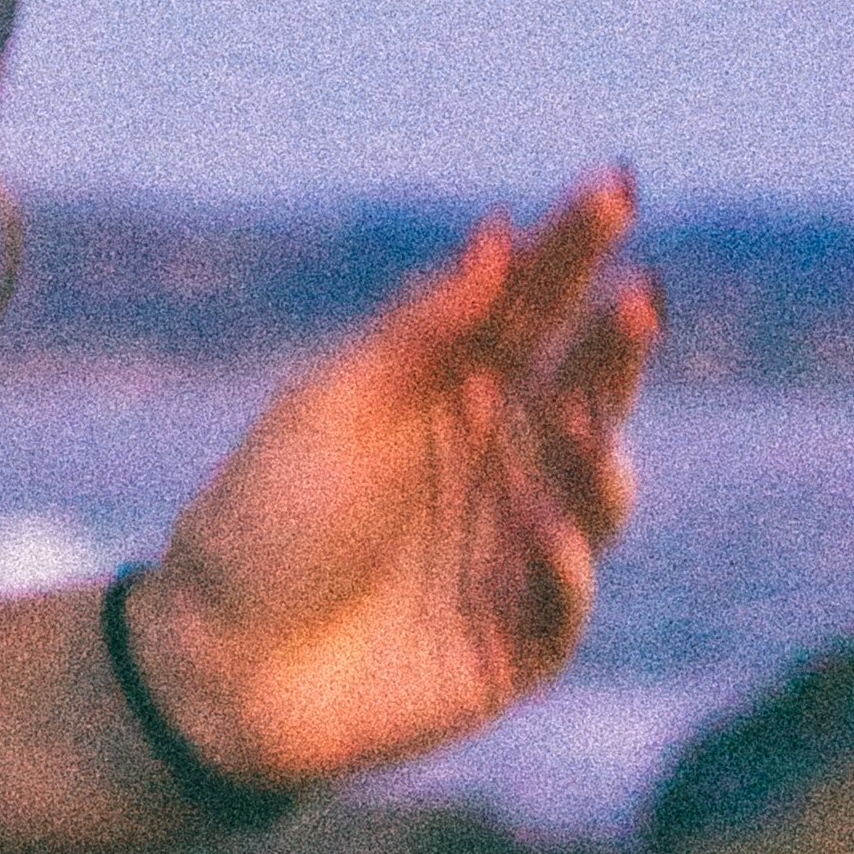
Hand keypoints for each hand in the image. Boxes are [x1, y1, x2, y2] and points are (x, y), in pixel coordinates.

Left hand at [127, 173, 658, 803]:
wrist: (217, 666)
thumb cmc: (263, 520)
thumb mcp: (329, 408)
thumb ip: (419, 332)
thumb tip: (498, 234)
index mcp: (445, 389)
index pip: (527, 305)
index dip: (572, 247)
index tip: (613, 187)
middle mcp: (495, 459)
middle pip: (581, 385)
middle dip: (615, 341)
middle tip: (636, 297)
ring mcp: (514, 547)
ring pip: (595, 486)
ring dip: (597, 449)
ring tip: (574, 419)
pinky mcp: (520, 640)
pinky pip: (568, 595)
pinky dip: (565, 560)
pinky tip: (543, 529)